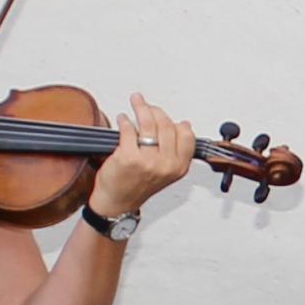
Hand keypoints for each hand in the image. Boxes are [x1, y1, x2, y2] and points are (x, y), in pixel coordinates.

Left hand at [87, 97, 194, 219]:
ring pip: (148, 122)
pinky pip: (129, 129)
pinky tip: (123, 119)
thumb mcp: (166, 172)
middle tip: (147, 106)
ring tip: (136, 101)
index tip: (165, 117)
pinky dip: (124, 120)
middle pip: (166, 124)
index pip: (186, 134)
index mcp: (178, 167)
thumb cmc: (137, 187)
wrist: (117, 203)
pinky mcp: (128, 157)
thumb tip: (184, 125)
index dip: (175, 122)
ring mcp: (147, 161)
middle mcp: (165, 164)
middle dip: (155, 110)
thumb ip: (175, 150)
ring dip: (141, 107)